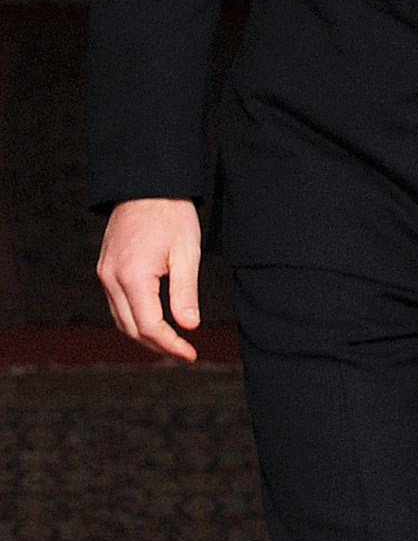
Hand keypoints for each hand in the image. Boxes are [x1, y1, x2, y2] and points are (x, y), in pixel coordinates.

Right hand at [97, 198, 203, 361]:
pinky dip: (134, 318)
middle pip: (131, 328)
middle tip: (184, 352)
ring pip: (120, 319)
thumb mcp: (187, 253)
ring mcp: (105, 273)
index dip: (170, 344)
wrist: (146, 186)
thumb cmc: (171, 215)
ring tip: (171, 342)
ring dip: (144, 335)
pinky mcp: (105, 268)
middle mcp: (111, 278)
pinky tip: (153, 321)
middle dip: (157, 345)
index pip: (149, 325)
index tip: (190, 354)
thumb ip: (185, 292)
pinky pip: (116, 304)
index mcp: (132, 276)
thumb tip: (189, 326)